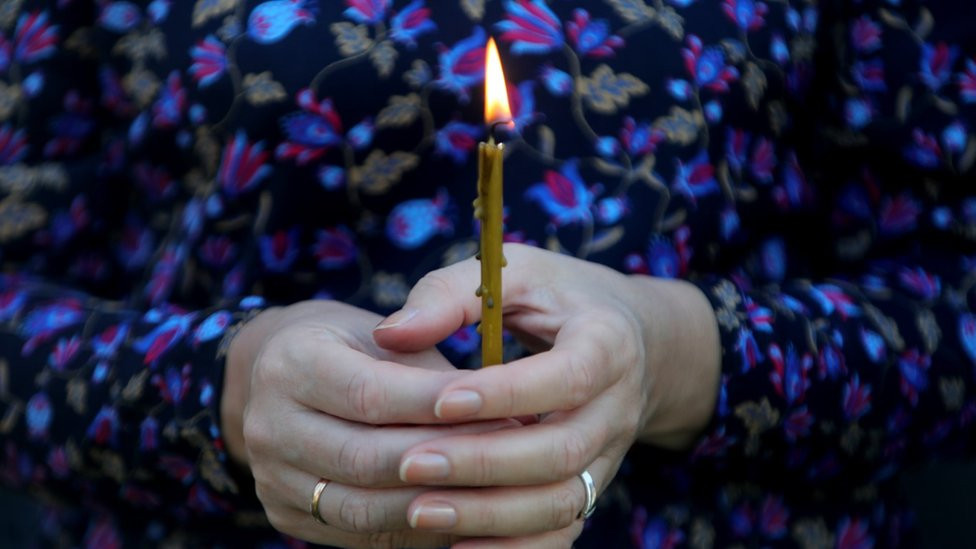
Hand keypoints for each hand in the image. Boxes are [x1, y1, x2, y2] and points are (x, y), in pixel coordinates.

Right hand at [223, 300, 517, 546]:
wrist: (287, 377)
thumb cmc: (357, 347)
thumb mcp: (389, 337)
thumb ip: (432, 371)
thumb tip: (505, 410)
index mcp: (290, 362)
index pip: (369, 393)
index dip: (432, 406)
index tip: (493, 407)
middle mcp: (267, 424)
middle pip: (364, 458)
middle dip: (443, 461)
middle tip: (508, 457)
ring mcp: (271, 478)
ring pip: (362, 508)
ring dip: (434, 505)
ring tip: (492, 493)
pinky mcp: (285, 516)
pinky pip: (358, 535)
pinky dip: (414, 530)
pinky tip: (460, 515)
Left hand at [373, 244, 720, 546]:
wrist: (633, 339)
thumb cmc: (559, 297)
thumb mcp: (517, 273)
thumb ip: (452, 295)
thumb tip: (389, 334)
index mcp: (606, 343)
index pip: (565, 377)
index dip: (506, 394)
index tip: (440, 401)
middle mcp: (616, 406)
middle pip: (560, 451)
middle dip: (483, 463)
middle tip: (409, 464)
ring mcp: (608, 454)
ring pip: (561, 501)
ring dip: (490, 515)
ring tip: (419, 511)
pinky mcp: (592, 485)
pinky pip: (561, 530)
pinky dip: (513, 547)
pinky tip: (454, 548)